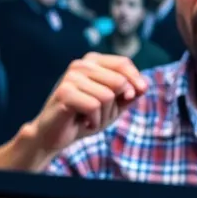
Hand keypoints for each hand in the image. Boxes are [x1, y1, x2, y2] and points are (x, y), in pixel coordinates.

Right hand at [23, 54, 147, 166]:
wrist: (53, 136)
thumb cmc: (83, 119)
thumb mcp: (112, 106)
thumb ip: (128, 94)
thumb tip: (143, 86)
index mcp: (92, 62)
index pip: (123, 63)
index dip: (135, 80)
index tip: (132, 97)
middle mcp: (81, 64)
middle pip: (119, 81)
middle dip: (116, 105)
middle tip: (100, 114)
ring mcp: (71, 77)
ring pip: (108, 96)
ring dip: (104, 116)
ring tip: (90, 119)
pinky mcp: (64, 92)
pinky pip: (94, 106)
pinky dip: (94, 121)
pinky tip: (83, 123)